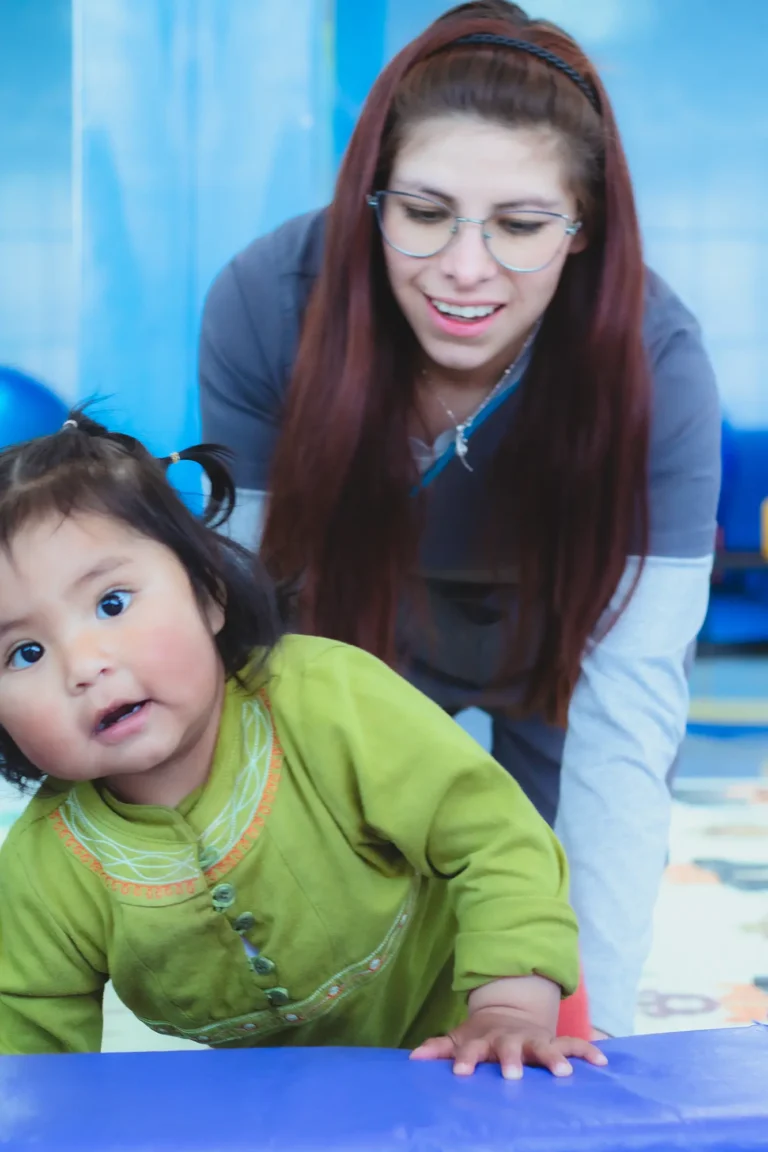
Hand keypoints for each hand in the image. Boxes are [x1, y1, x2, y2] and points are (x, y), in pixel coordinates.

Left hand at [410, 1007, 608, 1079]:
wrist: (511, 1011)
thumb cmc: (483, 1035)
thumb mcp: (460, 1037)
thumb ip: (440, 1047)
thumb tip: (413, 1058)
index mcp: (485, 1040)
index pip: (472, 1049)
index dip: (465, 1060)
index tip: (460, 1074)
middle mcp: (510, 1039)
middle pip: (510, 1048)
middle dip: (511, 1060)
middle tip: (512, 1075)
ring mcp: (534, 1039)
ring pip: (545, 1047)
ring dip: (554, 1057)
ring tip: (565, 1073)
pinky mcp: (555, 1041)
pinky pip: (575, 1044)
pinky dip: (588, 1051)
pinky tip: (602, 1061)